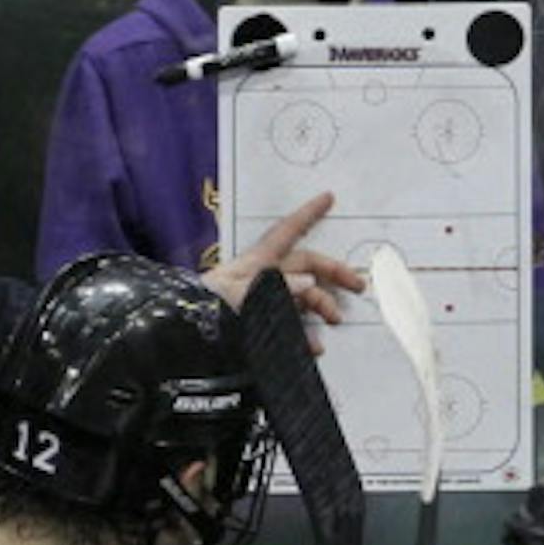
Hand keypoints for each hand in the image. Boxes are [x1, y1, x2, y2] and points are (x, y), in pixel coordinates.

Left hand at [200, 193, 360, 348]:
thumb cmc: (207, 308)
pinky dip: (304, 334)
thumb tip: (310, 281)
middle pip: (306, 266)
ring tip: (334, 322)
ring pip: (301, 297)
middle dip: (334, 272)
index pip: (288, 231)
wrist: (184, 337)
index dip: (308, 214)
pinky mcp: (259, 321)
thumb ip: (277, 286)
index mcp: (259, 261)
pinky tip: (313, 347)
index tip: (327, 197)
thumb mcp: (241, 293)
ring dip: (321, 307)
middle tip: (359, 287)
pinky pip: (288, 323)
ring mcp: (263, 299)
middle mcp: (264, 276)